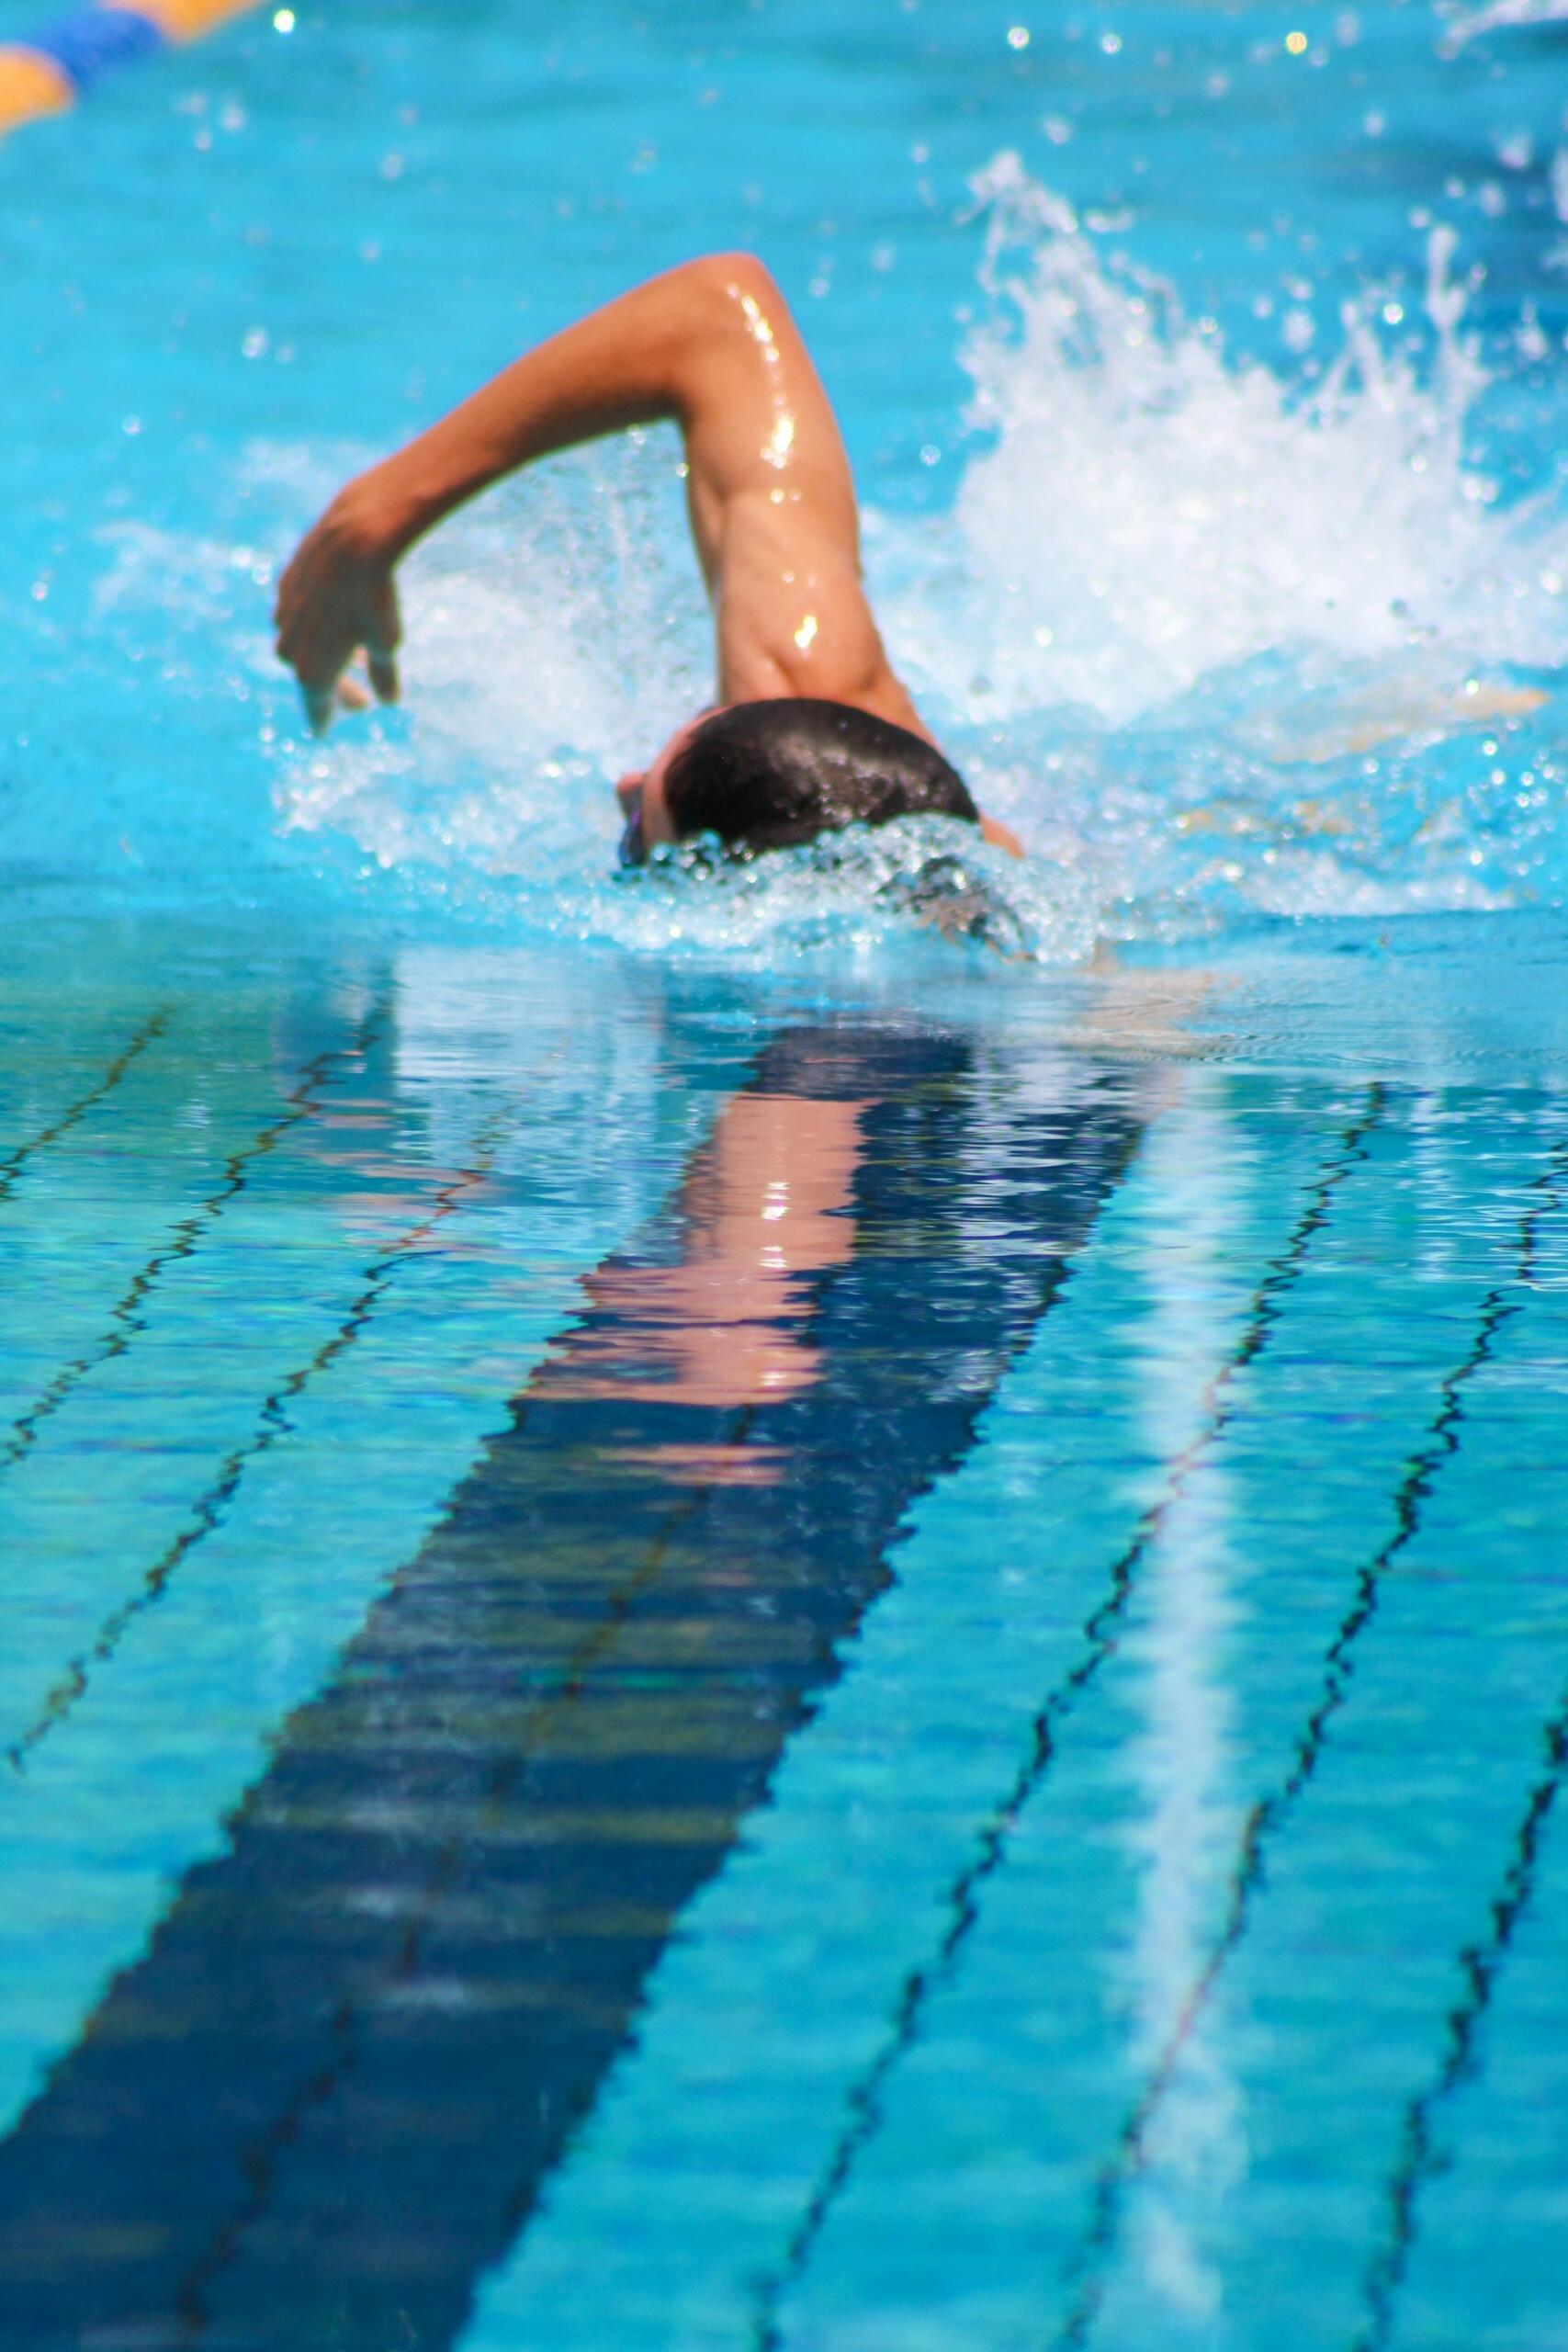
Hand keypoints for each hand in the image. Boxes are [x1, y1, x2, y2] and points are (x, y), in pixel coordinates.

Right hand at [274, 486, 403, 733]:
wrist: (353, 538)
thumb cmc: (374, 599)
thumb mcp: (387, 643)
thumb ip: (385, 675)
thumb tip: (388, 700)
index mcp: (312, 671)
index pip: (316, 706)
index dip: (322, 719)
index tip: (323, 731)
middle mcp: (290, 646)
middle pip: (308, 677)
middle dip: (334, 689)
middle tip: (361, 703)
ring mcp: (283, 614)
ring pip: (298, 645)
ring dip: (322, 655)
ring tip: (354, 658)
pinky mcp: (285, 584)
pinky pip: (295, 614)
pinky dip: (313, 625)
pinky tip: (333, 619)